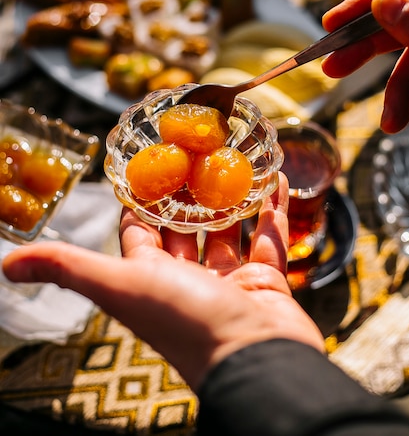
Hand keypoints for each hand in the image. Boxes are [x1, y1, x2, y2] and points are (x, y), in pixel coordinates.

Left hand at [2, 172, 323, 390]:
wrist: (259, 362)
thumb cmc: (187, 324)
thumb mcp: (121, 287)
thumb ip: (69, 268)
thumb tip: (9, 265)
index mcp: (151, 278)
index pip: (138, 232)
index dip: (138, 201)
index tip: (145, 166)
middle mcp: (187, 280)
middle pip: (184, 228)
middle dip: (188, 192)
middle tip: (195, 152)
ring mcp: (229, 281)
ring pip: (228, 230)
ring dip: (231, 197)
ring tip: (233, 159)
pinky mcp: (266, 282)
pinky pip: (269, 237)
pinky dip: (272, 208)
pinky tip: (275, 178)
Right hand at [322, 0, 408, 132]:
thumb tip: (382, 2)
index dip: (359, 6)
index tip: (329, 23)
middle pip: (393, 27)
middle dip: (363, 52)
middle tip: (332, 68)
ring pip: (407, 60)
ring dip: (393, 93)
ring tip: (388, 120)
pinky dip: (404, 98)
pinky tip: (397, 121)